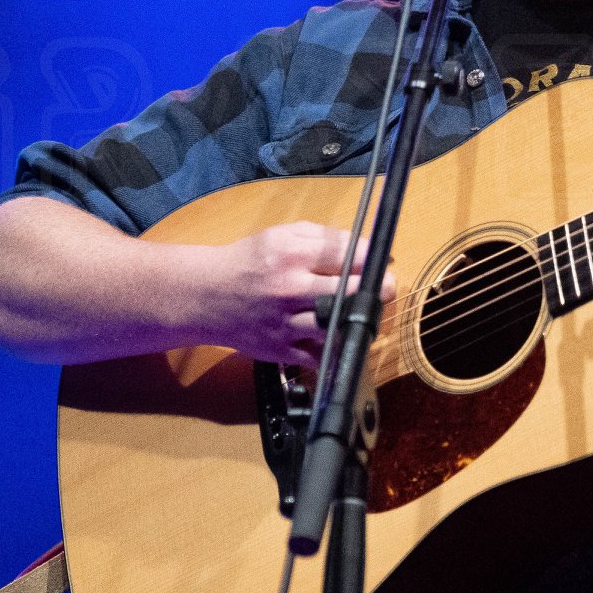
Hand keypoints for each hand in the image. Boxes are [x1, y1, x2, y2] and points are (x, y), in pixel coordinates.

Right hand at [197, 222, 395, 367]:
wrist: (205, 295)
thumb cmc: (249, 261)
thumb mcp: (281, 236)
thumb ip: (324, 237)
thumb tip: (365, 246)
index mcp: (292, 255)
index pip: (348, 256)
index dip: (374, 260)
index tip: (385, 262)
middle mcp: (289, 289)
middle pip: (348, 293)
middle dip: (377, 290)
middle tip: (387, 289)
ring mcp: (285, 322)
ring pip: (336, 327)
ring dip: (358, 321)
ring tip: (366, 313)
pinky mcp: (280, 349)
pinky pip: (319, 356)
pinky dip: (336, 350)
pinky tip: (344, 338)